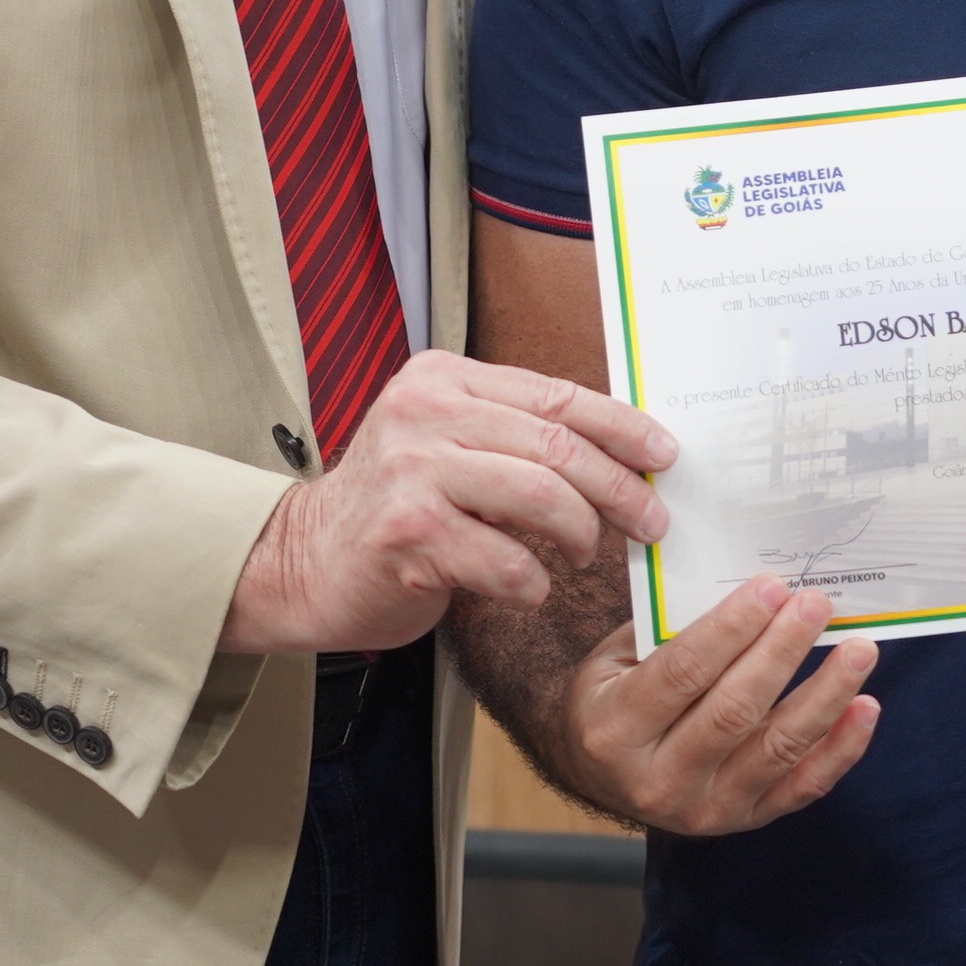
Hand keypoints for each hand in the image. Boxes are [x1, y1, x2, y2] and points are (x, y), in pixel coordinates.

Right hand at [220, 353, 674, 655]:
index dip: (621, 426)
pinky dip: (533, 581)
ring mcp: (413, 472)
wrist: (302, 561)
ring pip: (540, 495)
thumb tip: (623, 450)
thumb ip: (514, 434)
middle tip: (651, 521)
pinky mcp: (408, 535)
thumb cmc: (396, 508)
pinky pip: (506, 560)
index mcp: (443, 379)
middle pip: (556, 445)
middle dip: (619, 486)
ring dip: (580, 533)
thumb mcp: (447, 443)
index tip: (664, 454)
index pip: (555, 394)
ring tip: (582, 554)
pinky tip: (528, 587)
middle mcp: (424, 413)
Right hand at [540, 573, 881, 835]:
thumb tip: (746, 588)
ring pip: (777, 749)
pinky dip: (840, 749)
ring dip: (825, 695)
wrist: (601, 774)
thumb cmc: (613, 697)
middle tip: (816, 604)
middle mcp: (658, 780)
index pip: (683, 673)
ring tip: (860, 650)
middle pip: (735, 711)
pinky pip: (802, 787)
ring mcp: (705, 809)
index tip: (772, 587)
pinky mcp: (744, 821)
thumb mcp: (615, 659)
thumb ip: (669, 629)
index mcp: (615, 730)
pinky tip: (865, 707)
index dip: (731, 628)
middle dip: (782, 651)